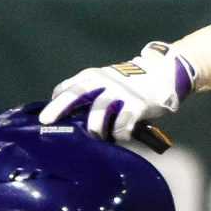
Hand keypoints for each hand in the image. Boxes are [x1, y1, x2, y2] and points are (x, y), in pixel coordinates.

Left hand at [40, 41, 192, 143]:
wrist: (164, 72)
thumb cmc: (130, 83)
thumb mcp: (107, 81)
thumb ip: (91, 95)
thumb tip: (71, 119)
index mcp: (93, 76)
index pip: (68, 88)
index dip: (56, 102)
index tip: (46, 117)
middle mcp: (104, 81)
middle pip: (76, 95)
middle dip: (58, 108)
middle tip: (46, 121)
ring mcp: (120, 92)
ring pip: (98, 114)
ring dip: (94, 129)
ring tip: (96, 137)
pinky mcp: (137, 104)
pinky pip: (122, 125)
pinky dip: (119, 134)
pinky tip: (120, 138)